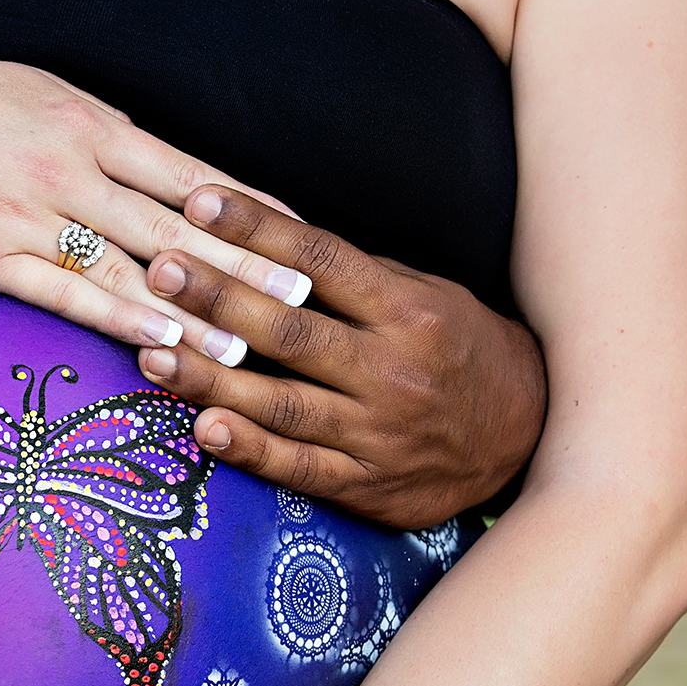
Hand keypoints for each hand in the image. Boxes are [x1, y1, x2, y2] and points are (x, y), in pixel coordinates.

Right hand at [0, 54, 309, 354]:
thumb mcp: (41, 95)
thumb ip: (105, 135)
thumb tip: (166, 168)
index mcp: (93, 124)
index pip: (193, 173)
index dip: (254, 211)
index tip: (307, 239)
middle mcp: (71, 168)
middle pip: (176, 227)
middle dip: (248, 268)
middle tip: (308, 301)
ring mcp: (29, 215)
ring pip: (130, 272)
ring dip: (194, 314)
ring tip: (251, 351)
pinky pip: (65, 295)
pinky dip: (118, 323)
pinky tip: (159, 348)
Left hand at [137, 186, 545, 528]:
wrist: (533, 436)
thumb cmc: (463, 351)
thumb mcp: (429, 297)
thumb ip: (357, 280)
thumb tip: (271, 243)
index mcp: (409, 312)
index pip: (322, 261)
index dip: (258, 229)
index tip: (201, 200)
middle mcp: (394, 371)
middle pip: (291, 331)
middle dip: (219, 298)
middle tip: (161, 270)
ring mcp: (378, 434)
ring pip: (282, 403)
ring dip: (211, 379)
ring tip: (153, 351)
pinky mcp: (367, 485)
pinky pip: (298, 467)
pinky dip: (248, 450)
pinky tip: (203, 428)